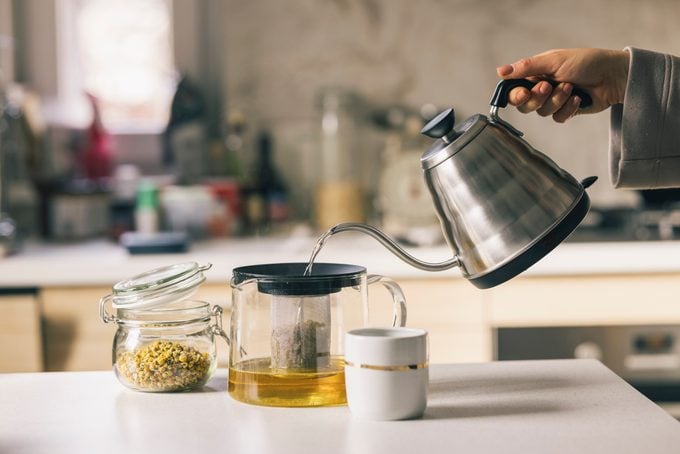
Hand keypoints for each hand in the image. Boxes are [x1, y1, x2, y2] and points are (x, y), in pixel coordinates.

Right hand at [496, 48, 629, 121]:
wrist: (613, 76)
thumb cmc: (586, 62)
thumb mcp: (553, 61)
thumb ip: (526, 67)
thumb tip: (500, 71)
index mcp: (535, 74)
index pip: (514, 89)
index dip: (515, 95)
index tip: (524, 93)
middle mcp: (541, 88)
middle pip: (524, 105)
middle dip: (537, 98)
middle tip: (549, 87)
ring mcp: (554, 100)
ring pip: (542, 112)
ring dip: (556, 100)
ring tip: (571, 87)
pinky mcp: (566, 111)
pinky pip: (557, 118)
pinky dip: (568, 108)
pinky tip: (578, 99)